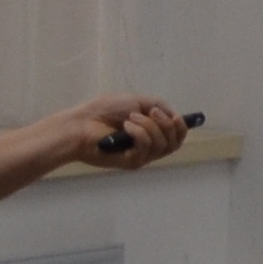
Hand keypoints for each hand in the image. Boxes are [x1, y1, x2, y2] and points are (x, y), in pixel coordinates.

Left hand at [64, 96, 185, 171]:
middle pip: (175, 142)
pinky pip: (146, 148)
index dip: (181, 126)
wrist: (81, 123)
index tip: (175, 116)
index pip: (177, 136)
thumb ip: (158, 106)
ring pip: (162, 145)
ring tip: (129, 118)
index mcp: (151, 132)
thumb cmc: (103, 111)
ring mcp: (141, 156)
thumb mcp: (135, 101)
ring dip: (149, 126)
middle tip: (150, 112)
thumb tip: (174, 115)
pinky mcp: (131, 162)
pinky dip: (139, 133)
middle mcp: (149, 146)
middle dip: (166, 124)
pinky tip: (125, 127)